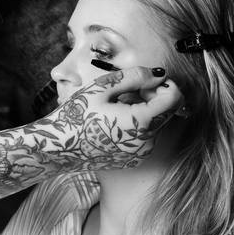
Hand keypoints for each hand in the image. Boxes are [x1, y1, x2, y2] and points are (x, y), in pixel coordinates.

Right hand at [0, 66, 181, 212]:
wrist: (58, 148)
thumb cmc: (77, 115)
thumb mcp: (103, 88)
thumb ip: (135, 77)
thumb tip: (158, 74)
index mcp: (141, 122)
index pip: (174, 98)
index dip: (166, 84)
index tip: (148, 81)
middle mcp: (147, 141)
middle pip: (168, 111)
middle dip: (155, 96)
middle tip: (128, 91)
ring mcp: (141, 153)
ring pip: (158, 124)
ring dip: (146, 111)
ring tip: (117, 107)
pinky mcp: (135, 160)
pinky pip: (147, 137)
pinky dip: (138, 125)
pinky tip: (115, 122)